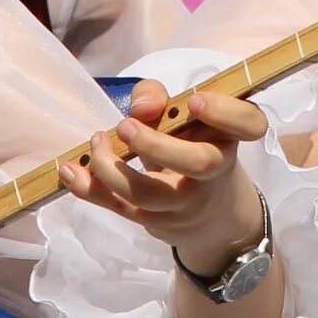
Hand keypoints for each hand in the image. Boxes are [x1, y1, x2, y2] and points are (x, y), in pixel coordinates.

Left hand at [62, 80, 271, 272]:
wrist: (211, 212)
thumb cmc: (193, 146)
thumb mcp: (186, 118)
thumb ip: (159, 97)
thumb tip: (143, 106)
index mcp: (229, 137)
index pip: (249, 124)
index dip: (225, 112)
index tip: (195, 101)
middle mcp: (214, 172)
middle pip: (198, 163)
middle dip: (157, 144)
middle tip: (124, 125)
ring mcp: (184, 203)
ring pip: (150, 194)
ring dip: (112, 168)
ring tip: (96, 142)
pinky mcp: (155, 221)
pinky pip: (119, 208)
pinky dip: (88, 189)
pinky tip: (68, 171)